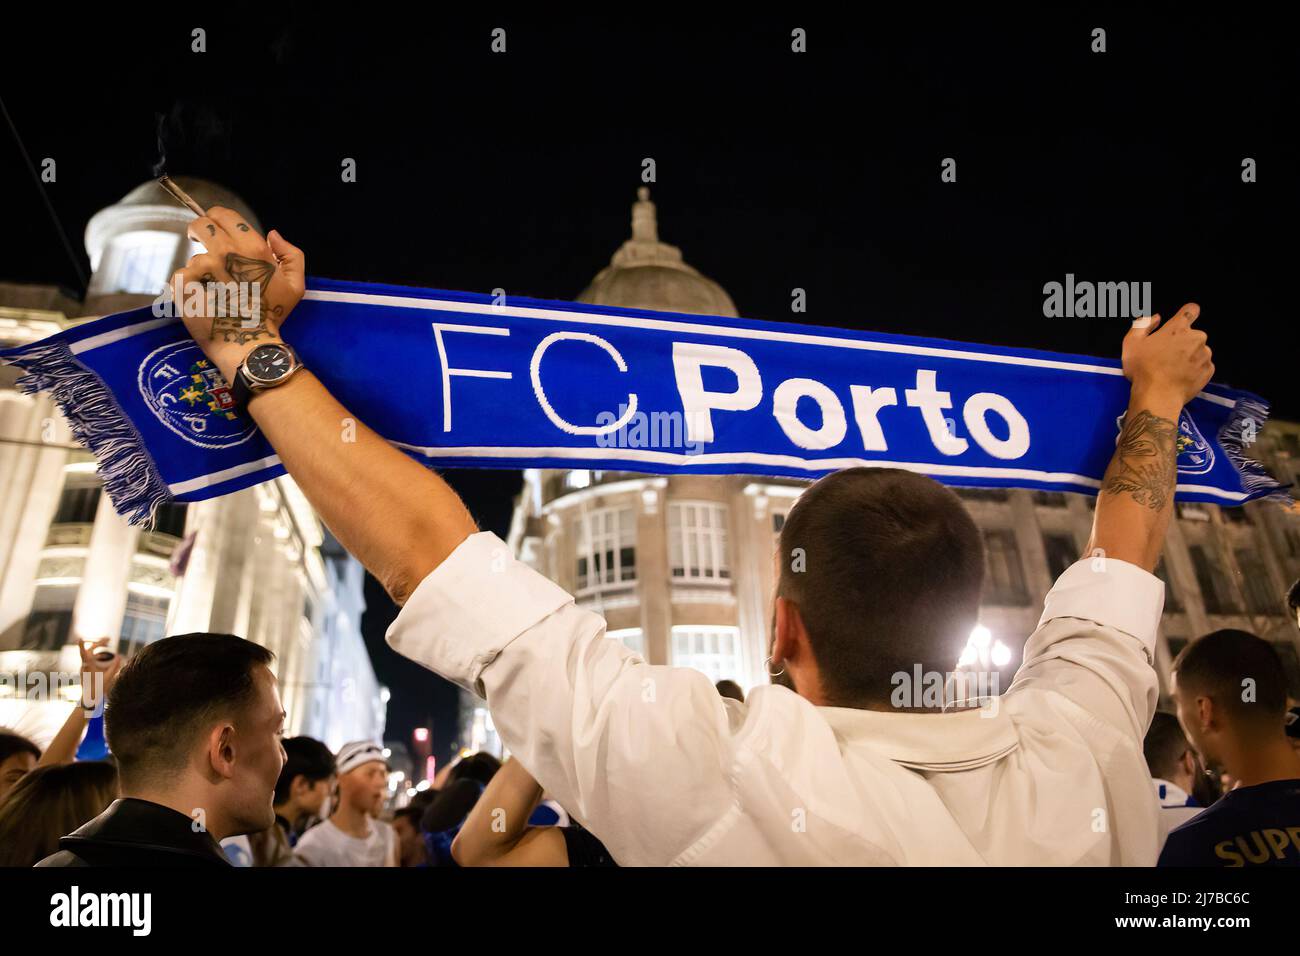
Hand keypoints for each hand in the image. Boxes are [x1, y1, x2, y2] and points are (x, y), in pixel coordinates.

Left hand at [78, 637, 121, 711]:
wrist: (89, 698)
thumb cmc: (98, 689)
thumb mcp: (109, 677)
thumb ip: (114, 666)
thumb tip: (119, 656)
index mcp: (89, 667)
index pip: (84, 654)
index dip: (82, 646)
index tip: (80, 638)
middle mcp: (84, 666)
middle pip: (89, 650)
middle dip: (99, 643)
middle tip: (109, 639)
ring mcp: (84, 667)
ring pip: (90, 654)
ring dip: (98, 648)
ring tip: (108, 643)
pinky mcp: (85, 670)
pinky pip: (90, 658)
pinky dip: (97, 654)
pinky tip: (105, 655)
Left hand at [170, 209, 305, 381]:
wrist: (249, 344)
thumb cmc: (272, 315)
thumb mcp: (295, 284)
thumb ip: (291, 253)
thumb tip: (272, 234)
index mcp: (252, 247)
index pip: (224, 215)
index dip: (218, 219)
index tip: (215, 230)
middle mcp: (226, 252)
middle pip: (201, 225)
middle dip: (199, 232)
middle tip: (200, 244)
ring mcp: (203, 269)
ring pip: (193, 258)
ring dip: (199, 271)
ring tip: (212, 292)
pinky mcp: (185, 285)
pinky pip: (179, 276)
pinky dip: (186, 288)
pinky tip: (199, 301)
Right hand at [1121, 302, 1213, 408]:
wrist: (1158, 396)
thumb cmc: (1143, 368)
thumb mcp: (1131, 343)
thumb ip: (1142, 325)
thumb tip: (1156, 318)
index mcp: (1178, 328)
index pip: (1191, 310)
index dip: (1188, 313)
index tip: (1184, 319)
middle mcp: (1196, 338)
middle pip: (1193, 335)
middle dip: (1183, 342)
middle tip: (1167, 356)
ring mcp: (1205, 355)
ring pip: (1199, 351)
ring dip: (1189, 357)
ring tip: (1174, 370)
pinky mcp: (1208, 371)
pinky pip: (1203, 366)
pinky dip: (1194, 370)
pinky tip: (1181, 377)